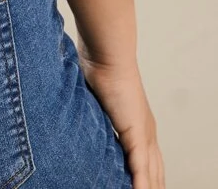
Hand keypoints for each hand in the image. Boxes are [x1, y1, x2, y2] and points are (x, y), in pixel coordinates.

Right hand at [77, 52, 164, 187]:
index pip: (147, 158)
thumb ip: (90, 113)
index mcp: (138, 122)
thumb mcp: (92, 97)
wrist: (105, 52)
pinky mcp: (137, 134)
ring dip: (147, 188)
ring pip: (151, 173)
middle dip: (151, 185)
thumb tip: (72, 118)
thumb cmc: (95, 65)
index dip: (146, 176)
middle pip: (155, 171)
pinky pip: (141, 168)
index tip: (137, 185)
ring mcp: (143, 133)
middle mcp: (146, 130)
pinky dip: (141, 184)